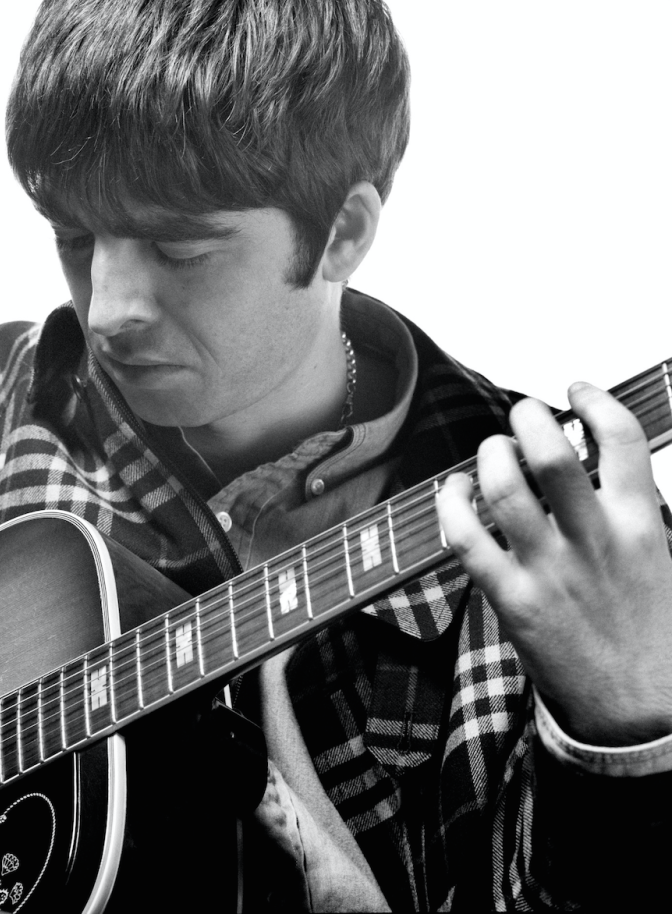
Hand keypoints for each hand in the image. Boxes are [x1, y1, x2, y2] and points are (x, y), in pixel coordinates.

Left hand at [436, 382, 671, 745]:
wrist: (644, 712)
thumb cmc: (650, 631)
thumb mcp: (660, 558)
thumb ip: (631, 509)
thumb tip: (596, 461)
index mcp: (641, 524)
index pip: (621, 438)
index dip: (594, 400)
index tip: (575, 390)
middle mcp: (595, 539)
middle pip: (552, 455)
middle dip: (528, 420)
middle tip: (522, 418)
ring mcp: (551, 570)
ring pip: (505, 489)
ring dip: (489, 456)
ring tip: (492, 451)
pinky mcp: (514, 601)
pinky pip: (466, 540)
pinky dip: (451, 505)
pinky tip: (453, 492)